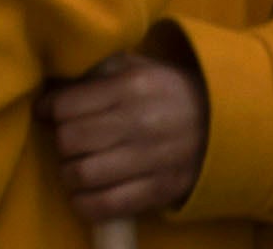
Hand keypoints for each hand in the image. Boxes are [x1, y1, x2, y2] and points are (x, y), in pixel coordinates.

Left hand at [36, 38, 208, 219]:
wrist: (223, 122)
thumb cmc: (168, 91)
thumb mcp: (138, 67)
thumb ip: (98, 72)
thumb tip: (51, 88)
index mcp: (132, 85)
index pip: (66, 105)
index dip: (50, 110)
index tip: (49, 113)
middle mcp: (139, 121)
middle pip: (69, 141)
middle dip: (61, 142)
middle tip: (68, 141)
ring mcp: (149, 159)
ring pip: (82, 175)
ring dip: (69, 174)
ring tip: (76, 167)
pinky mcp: (157, 190)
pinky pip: (104, 205)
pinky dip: (84, 203)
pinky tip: (84, 194)